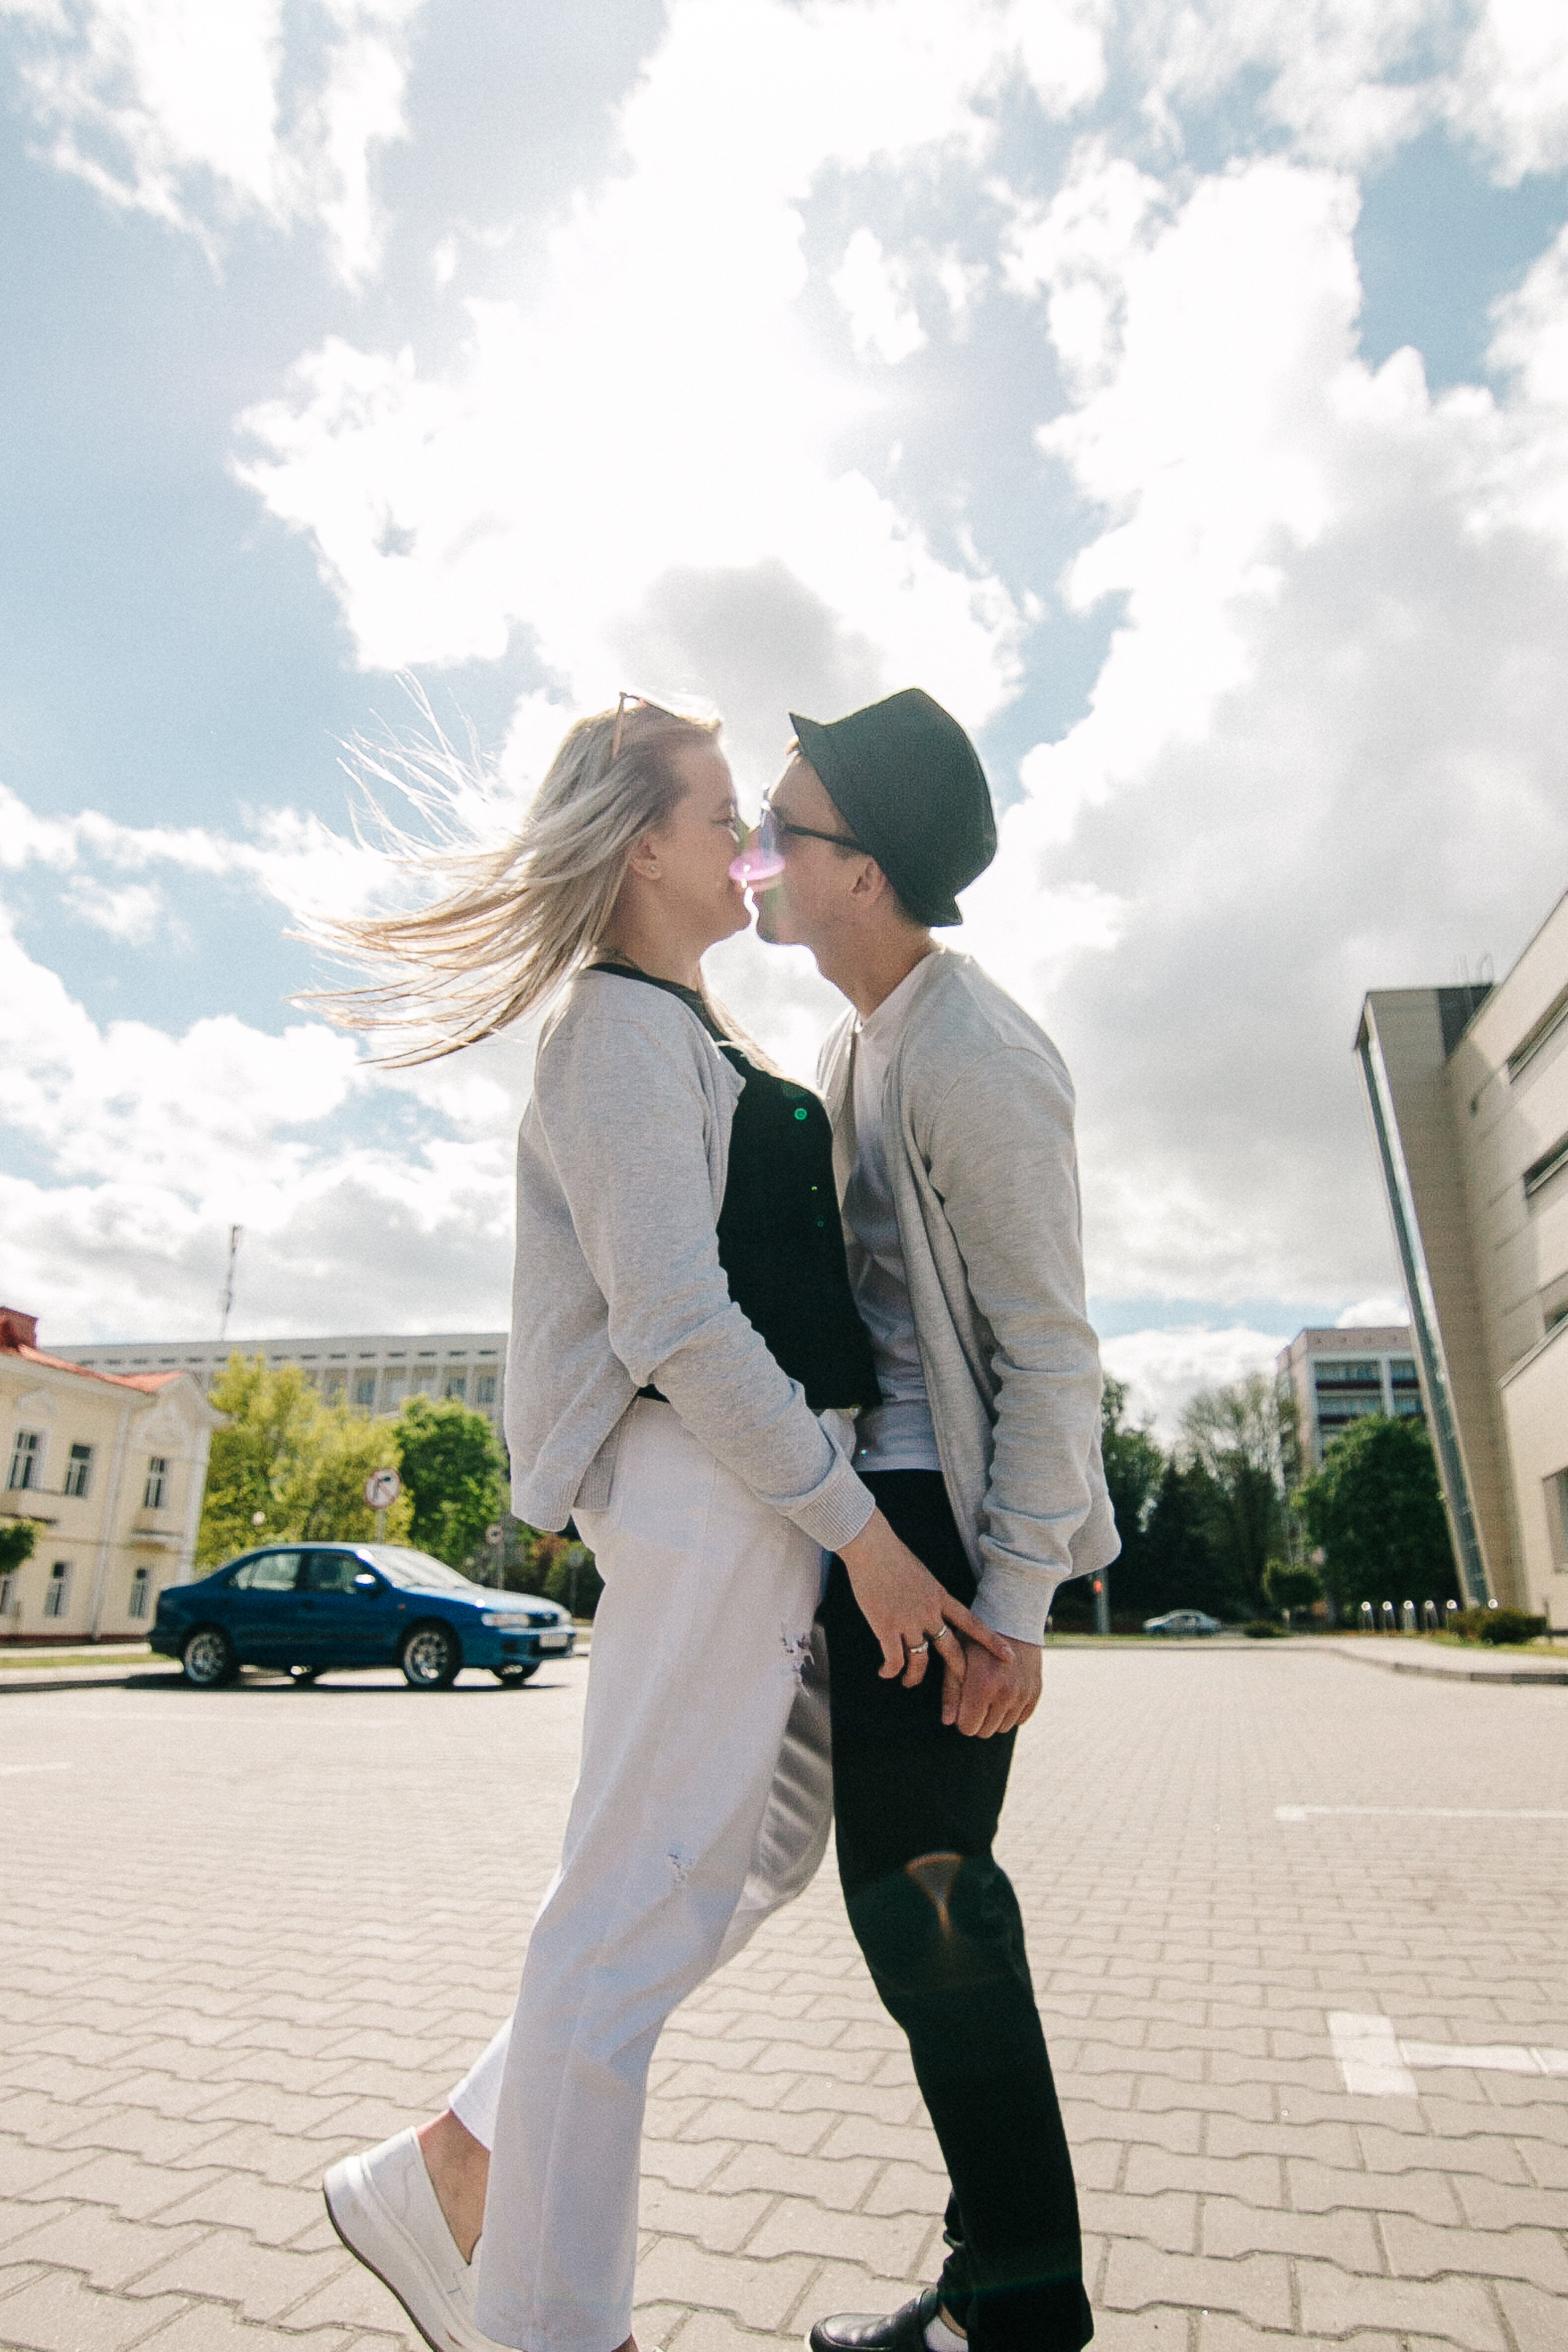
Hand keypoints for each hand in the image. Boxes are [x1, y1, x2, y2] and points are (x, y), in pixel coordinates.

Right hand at [838, 1509, 1012, 1690]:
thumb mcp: (921, 1575)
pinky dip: (890, 1670)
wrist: (871, 1546)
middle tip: (963, 1695)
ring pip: (920, 1661)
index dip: (992, 1641)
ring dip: (914, 1677)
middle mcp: (930, 1612)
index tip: (1010, 1656)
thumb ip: (928, 1594)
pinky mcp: (887, 1626)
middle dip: (959, 1674)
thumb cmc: (892, 1556)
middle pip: (952, 1650)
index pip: (973, 1623)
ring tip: (907, 1682)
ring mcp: (909, 1620)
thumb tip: (930, 1606)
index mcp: (941, 1597)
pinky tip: (884, 1672)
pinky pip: (894, 1659)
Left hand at [950, 1636, 1041, 1737]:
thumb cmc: (976, 1638)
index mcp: (982, 1686)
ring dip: (994, 1716)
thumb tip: (948, 1722)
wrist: (1012, 1619)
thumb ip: (951, 1691)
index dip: (961, 1718)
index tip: (962, 1703)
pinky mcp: (1035, 1692)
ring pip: (1003, 1728)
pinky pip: (1020, 1719)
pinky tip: (1004, 1693)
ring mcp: (1023, 1694)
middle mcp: (1006, 1693)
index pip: (967, 1727)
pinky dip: (1011, 1712)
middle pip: (985, 1731)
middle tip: (974, 1698)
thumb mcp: (957, 1658)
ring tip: (990, 1693)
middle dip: (976, 1719)